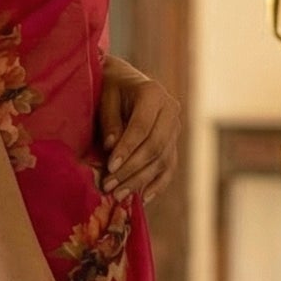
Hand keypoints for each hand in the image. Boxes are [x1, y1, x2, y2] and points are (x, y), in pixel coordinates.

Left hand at [96, 56, 180, 203]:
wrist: (124, 81)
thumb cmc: (110, 88)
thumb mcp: (105, 98)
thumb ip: (110, 122)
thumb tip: (113, 147)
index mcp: (153, 93)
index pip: (142, 127)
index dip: (127, 148)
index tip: (110, 167)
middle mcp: (170, 110)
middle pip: (155, 146)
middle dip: (132, 169)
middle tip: (109, 186)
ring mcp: (175, 128)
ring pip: (162, 160)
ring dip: (141, 180)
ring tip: (119, 195)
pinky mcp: (173, 143)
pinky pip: (169, 167)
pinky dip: (157, 184)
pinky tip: (143, 198)